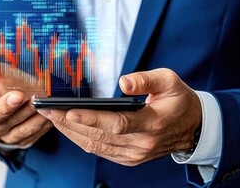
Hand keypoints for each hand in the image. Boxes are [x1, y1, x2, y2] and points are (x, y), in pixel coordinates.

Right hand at [0, 45, 51, 146]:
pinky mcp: (26, 141)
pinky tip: (55, 112)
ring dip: (39, 117)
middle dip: (26, 110)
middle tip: (39, 97)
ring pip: (27, 129)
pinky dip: (46, 124)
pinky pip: (38, 134)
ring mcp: (11, 138)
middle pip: (12, 121)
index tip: (18, 95)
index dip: (5, 106)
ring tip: (50, 104)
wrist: (0, 107)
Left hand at [38, 68, 201, 165]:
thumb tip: (123, 82)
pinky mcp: (129, 159)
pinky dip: (80, 139)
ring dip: (69, 132)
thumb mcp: (170, 81)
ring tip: (49, 115)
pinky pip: (99, 151)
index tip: (68, 110)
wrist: (193, 128)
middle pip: (98, 136)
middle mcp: (141, 144)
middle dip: (68, 122)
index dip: (91, 118)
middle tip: (46, 108)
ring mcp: (134, 155)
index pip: (117, 123)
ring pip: (95, 146)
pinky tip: (66, 126)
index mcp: (152, 123)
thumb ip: (146, 79)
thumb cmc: (179, 100)